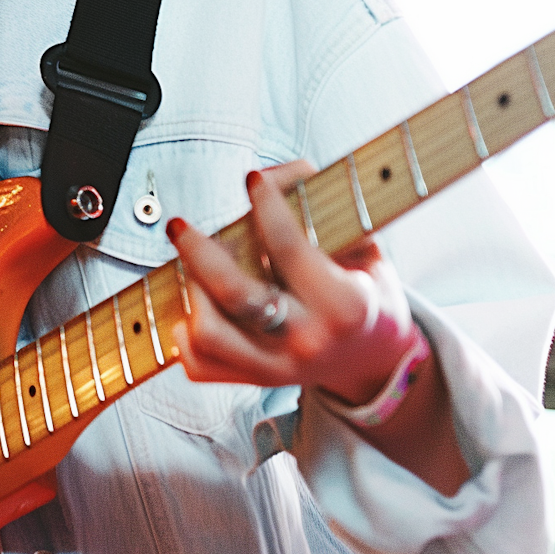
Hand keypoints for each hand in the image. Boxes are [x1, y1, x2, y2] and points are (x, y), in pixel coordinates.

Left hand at [167, 160, 414, 404]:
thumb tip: (280, 174)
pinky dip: (183, 335)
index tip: (253, 179)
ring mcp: (279, 367)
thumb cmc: (365, 293)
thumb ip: (326, 213)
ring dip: (191, 292)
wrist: (374, 361)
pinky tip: (192, 306)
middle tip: (180, 226)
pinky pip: (199, 365)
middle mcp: (308, 340)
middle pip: (235, 293)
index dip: (267, 205)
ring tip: (192, 267)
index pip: (289, 247)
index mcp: (343, 304)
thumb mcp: (367, 250)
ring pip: (209, 333)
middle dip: (198, 251)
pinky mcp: (255, 379)